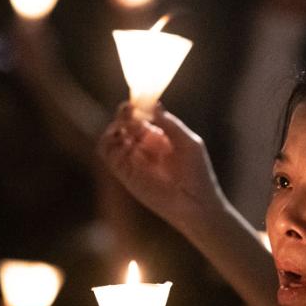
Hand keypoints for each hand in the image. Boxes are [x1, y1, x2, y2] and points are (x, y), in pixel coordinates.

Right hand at [99, 103, 224, 236]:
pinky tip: (122, 140)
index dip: (136, 107)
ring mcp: (133, 161)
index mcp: (158, 137)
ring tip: (126, 127)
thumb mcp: (188, 143)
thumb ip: (170, 124)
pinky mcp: (125, 175)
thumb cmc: (197, 174)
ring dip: (114, 128)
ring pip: (111, 138)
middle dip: (124, 115)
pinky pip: (108, 156)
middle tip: (129, 111)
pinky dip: (109, 143)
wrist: (196, 204)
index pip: (140, 116)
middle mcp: (143, 147)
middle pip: (123, 124)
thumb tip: (153, 104)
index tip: (137, 101)